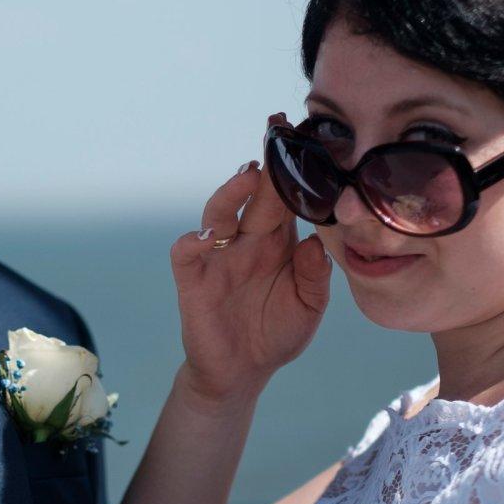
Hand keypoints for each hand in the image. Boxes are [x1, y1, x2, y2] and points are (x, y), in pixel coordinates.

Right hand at [170, 115, 331, 401]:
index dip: (294, 170)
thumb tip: (317, 242)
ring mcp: (218, 258)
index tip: (307, 137)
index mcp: (278, 243)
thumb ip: (314, 276)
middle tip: (277, 129)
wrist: (241, 373)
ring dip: (231, 193)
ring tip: (249, 177)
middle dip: (265, 163)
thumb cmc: (276, 335)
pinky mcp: (193, 280)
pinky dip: (192, 243)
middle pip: (254, 195)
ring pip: (219, 213)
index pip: (286, 198)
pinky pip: (187, 253)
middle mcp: (247, 242)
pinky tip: (205, 238)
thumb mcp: (309, 308)